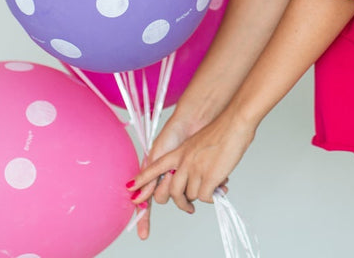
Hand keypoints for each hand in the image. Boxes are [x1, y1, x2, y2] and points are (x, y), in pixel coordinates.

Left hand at [130, 108, 254, 219]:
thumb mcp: (196, 145)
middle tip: (189, 208)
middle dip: (181, 203)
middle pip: (172, 192)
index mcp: (178, 152)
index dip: (142, 180)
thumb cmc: (220, 132)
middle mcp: (182, 162)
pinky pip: (204, 197)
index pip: (153, 168)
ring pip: (190, 196)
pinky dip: (212, 197)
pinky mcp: (207, 178)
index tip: (130, 189)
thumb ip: (190, 160)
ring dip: (201, 195)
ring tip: (212, 188)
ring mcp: (194, 170)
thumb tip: (193, 179)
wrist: (233, 122)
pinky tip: (220, 189)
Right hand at [131, 110, 203, 239]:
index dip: (145, 217)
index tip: (144, 234)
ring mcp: (187, 175)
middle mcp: (171, 176)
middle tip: (174, 177)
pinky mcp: (202, 172)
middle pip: (169, 197)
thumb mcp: (159, 155)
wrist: (196, 119)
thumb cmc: (173, 133)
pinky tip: (216, 184)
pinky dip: (210, 188)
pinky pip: (205, 188)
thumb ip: (149, 175)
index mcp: (157, 171)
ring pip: (188, 195)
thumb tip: (137, 197)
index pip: (148, 199)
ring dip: (192, 190)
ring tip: (196, 176)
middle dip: (174, 192)